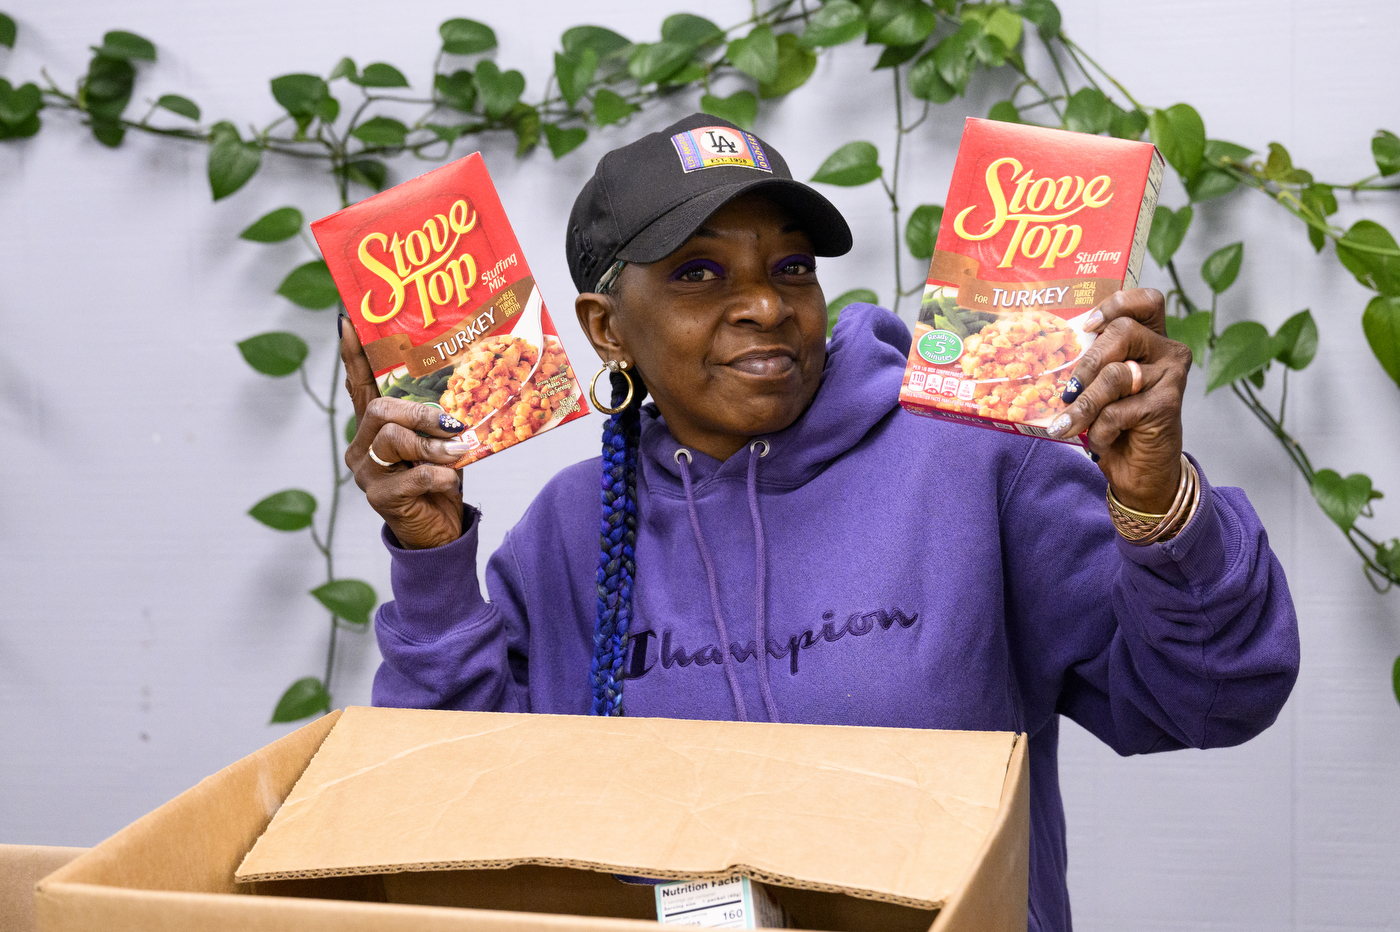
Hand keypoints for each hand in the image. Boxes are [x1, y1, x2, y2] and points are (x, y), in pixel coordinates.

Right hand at [341, 319, 468, 548]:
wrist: (439, 534)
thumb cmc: (439, 481)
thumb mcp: (441, 443)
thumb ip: (440, 419)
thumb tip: (463, 394)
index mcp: (374, 428)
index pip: (359, 385)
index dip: (353, 355)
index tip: (347, 321)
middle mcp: (362, 447)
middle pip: (380, 410)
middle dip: (420, 413)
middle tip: (451, 424)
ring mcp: (366, 473)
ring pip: (394, 440)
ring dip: (434, 447)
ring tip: (458, 455)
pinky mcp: (379, 499)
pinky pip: (411, 476)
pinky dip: (438, 475)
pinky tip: (450, 480)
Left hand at [1048, 289, 1192, 513]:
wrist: (1141, 470)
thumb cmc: (1116, 424)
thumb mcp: (1099, 389)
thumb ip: (1090, 367)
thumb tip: (1047, 361)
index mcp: (1150, 338)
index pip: (1146, 301)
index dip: (1116, 304)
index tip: (1087, 326)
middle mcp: (1167, 351)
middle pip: (1124, 331)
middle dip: (1086, 363)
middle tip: (1066, 391)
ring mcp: (1170, 377)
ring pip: (1115, 375)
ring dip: (1083, 405)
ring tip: (1065, 426)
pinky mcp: (1168, 405)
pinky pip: (1118, 411)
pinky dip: (1099, 430)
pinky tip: (1098, 442)